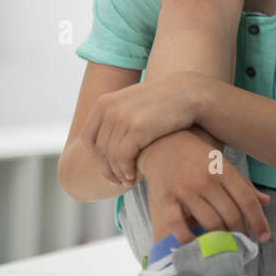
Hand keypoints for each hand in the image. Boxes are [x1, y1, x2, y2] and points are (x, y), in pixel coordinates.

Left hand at [81, 72, 205, 185]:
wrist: (188, 93)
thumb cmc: (162, 104)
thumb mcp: (132, 105)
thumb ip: (116, 118)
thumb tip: (105, 143)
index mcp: (104, 102)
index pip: (88, 138)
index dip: (96, 157)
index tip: (108, 169)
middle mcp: (109, 108)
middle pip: (99, 150)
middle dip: (108, 169)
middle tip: (118, 182)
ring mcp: (122, 117)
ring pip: (110, 157)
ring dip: (119, 173)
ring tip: (129, 181)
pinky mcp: (137, 127)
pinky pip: (122, 158)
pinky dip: (126, 171)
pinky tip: (135, 177)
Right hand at [136, 129, 271, 241]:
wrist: (161, 142)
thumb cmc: (197, 157)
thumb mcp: (222, 164)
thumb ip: (243, 184)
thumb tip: (266, 201)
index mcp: (223, 170)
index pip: (247, 200)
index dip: (258, 222)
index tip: (264, 238)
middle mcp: (206, 180)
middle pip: (231, 215)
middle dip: (240, 233)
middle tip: (242, 243)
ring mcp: (185, 190)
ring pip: (210, 222)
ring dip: (220, 239)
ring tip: (224, 245)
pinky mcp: (165, 199)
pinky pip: (178, 225)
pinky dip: (189, 239)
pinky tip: (197, 244)